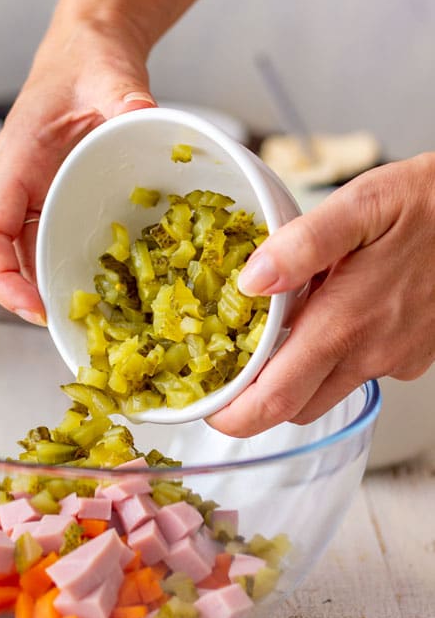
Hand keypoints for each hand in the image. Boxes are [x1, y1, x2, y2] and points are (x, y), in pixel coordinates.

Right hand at [0, 10, 155, 323]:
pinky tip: (108, 289)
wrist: (91, 49)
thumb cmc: (86, 58)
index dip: (2, 276)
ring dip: (52, 287)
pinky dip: (74, 267)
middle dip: (29, 296)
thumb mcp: (107, 73)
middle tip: (69, 331)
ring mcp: (38, 194)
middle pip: (7, 255)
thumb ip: (123, 94)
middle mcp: (19, 184)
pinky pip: (57, 240)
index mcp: (15, 160)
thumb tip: (145, 113)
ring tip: (90, 322)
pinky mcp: (60, 198)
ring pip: (31, 254)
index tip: (30, 307)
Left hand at [207, 152, 434, 436]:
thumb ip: (302, 245)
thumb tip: (251, 281)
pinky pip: (361, 370)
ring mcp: (395, 359)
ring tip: (272, 333)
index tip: (205, 406)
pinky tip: (329, 313)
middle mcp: (371, 354)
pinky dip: (334, 356)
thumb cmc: (432, 201)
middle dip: (254, 400)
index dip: (232, 416)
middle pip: (293, 408)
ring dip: (294, 378)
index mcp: (345, 324)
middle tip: (227, 366)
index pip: (274, 401)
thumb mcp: (362, 205)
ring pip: (326, 392)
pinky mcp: (414, 354)